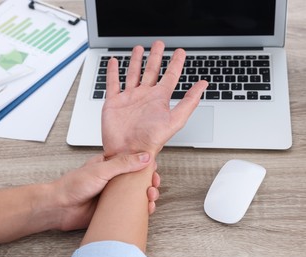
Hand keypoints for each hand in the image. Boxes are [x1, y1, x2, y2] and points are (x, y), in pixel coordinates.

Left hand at [53, 153, 159, 230]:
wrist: (60, 208)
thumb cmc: (73, 185)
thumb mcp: (101, 170)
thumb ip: (124, 163)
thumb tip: (145, 157)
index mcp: (110, 165)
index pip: (133, 162)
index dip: (146, 166)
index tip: (154, 170)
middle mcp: (114, 179)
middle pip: (138, 179)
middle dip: (150, 182)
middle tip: (153, 186)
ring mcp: (114, 195)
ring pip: (137, 195)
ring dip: (148, 196)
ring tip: (150, 198)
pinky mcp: (113, 209)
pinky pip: (131, 209)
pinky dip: (141, 210)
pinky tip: (145, 210)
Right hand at [102, 41, 207, 157]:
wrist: (128, 151)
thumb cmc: (150, 140)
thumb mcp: (175, 120)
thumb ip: (189, 102)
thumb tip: (203, 85)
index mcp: (159, 99)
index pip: (171, 76)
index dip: (176, 63)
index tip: (180, 52)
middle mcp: (145, 96)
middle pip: (152, 70)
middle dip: (155, 57)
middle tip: (159, 44)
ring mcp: (129, 98)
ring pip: (133, 73)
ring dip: (135, 61)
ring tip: (138, 49)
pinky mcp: (114, 102)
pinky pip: (113, 83)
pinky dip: (112, 72)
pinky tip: (114, 62)